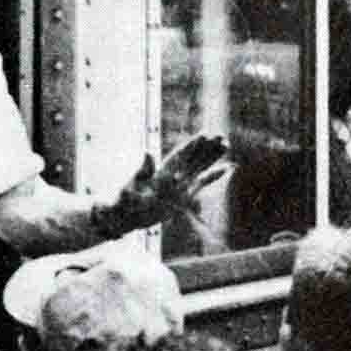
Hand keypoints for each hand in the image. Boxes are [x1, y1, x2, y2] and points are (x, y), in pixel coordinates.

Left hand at [118, 134, 232, 225]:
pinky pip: (201, 183)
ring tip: (226, 144)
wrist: (125, 216)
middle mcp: (172, 174)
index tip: (205, 135)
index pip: (179, 155)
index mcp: (161, 171)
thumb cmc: (125, 202)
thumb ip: (142, 172)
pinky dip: (213, 176)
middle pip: (192, 157)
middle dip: (207, 147)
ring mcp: (178, 184)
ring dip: (212, 156)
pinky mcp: (183, 195)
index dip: (192, 145)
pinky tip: (225, 168)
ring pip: (199, 166)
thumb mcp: (132, 187)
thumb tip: (146, 153)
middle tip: (221, 136)